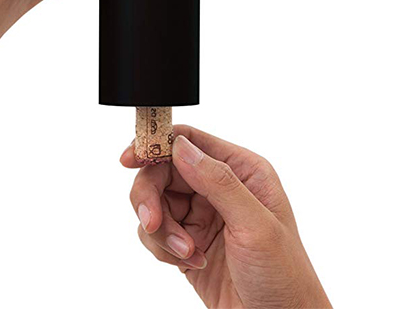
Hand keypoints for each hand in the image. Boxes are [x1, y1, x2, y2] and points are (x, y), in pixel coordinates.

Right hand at [120, 126, 330, 308]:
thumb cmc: (284, 275)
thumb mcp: (255, 224)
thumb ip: (218, 182)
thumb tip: (180, 147)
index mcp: (242, 171)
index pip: (191, 141)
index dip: (157, 145)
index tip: (131, 159)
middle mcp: (220, 188)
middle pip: (164, 172)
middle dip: (152, 196)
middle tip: (152, 220)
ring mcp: (202, 215)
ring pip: (156, 203)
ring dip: (162, 229)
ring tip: (185, 252)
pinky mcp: (188, 242)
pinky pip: (156, 232)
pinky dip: (162, 248)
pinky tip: (189, 261)